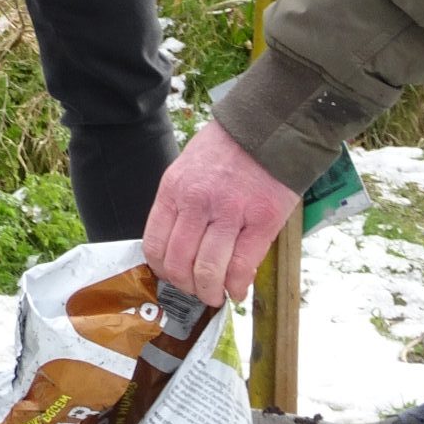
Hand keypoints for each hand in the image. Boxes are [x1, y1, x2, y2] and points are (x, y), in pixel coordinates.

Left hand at [143, 119, 301, 305]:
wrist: (268, 128)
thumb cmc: (227, 149)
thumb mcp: (188, 168)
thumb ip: (180, 204)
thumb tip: (177, 245)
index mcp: (174, 190)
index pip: (154, 244)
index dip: (162, 270)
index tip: (172, 277)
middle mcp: (196, 203)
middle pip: (178, 263)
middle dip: (186, 286)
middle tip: (196, 290)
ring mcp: (229, 213)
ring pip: (208, 270)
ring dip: (210, 292)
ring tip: (216, 295)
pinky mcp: (261, 221)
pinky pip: (242, 266)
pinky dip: (237, 286)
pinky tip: (237, 290)